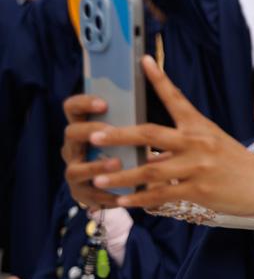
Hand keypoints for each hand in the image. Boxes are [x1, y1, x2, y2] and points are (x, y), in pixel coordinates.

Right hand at [62, 94, 122, 208]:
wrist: (126, 183)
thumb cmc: (129, 148)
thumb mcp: (129, 130)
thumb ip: (133, 115)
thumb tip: (158, 82)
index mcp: (84, 127)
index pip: (72, 108)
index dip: (84, 103)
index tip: (104, 103)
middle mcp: (74, 148)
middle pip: (70, 134)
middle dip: (89, 131)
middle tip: (109, 131)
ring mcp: (76, 172)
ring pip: (74, 169)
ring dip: (95, 166)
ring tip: (117, 163)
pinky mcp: (83, 194)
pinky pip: (90, 196)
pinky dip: (107, 195)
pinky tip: (123, 195)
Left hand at [89, 57, 253, 217]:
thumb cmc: (239, 164)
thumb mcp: (214, 144)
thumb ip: (182, 146)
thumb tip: (150, 155)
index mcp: (200, 126)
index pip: (176, 98)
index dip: (159, 78)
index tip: (144, 60)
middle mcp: (197, 142)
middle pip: (150, 134)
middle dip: (119, 135)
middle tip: (94, 135)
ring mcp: (197, 166)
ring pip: (149, 169)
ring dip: (120, 174)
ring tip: (98, 178)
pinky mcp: (198, 190)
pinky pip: (161, 195)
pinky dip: (139, 200)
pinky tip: (122, 202)